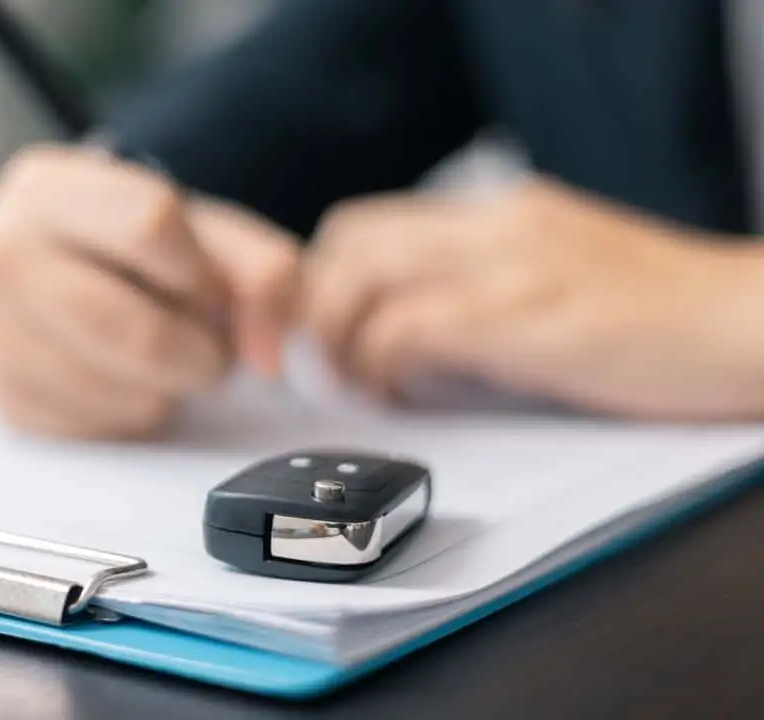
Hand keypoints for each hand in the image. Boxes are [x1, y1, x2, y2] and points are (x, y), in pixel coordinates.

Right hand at [0, 144, 300, 438]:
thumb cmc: (134, 251)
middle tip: (206, 350)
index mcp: (49, 188)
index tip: (209, 292)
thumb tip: (271, 354)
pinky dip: (127, 415)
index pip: (151, 225)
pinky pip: (89, 428)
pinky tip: (126, 383)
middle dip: (196, 354)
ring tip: (163, 361)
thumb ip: (263, 273)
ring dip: (163, 389)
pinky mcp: (0, 396)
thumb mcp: (204, 232)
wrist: (57, 276)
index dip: (203, 274)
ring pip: (112, 388)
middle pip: (133, 329)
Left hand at [302, 176, 763, 419]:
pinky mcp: (530, 320)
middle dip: (319, 308)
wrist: (751, 324)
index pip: (366, 223)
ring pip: (365, 279)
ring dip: (344, 341)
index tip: (327, 332)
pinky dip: (387, 366)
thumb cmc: (662, 319)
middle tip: (331, 364)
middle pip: (348, 242)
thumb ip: (487, 288)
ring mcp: (513, 267)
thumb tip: (409, 334)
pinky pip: (412, 328)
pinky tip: (407, 394)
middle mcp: (497, 226)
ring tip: (365, 385)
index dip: (325, 280)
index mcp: (502, 214)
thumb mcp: (558, 278)